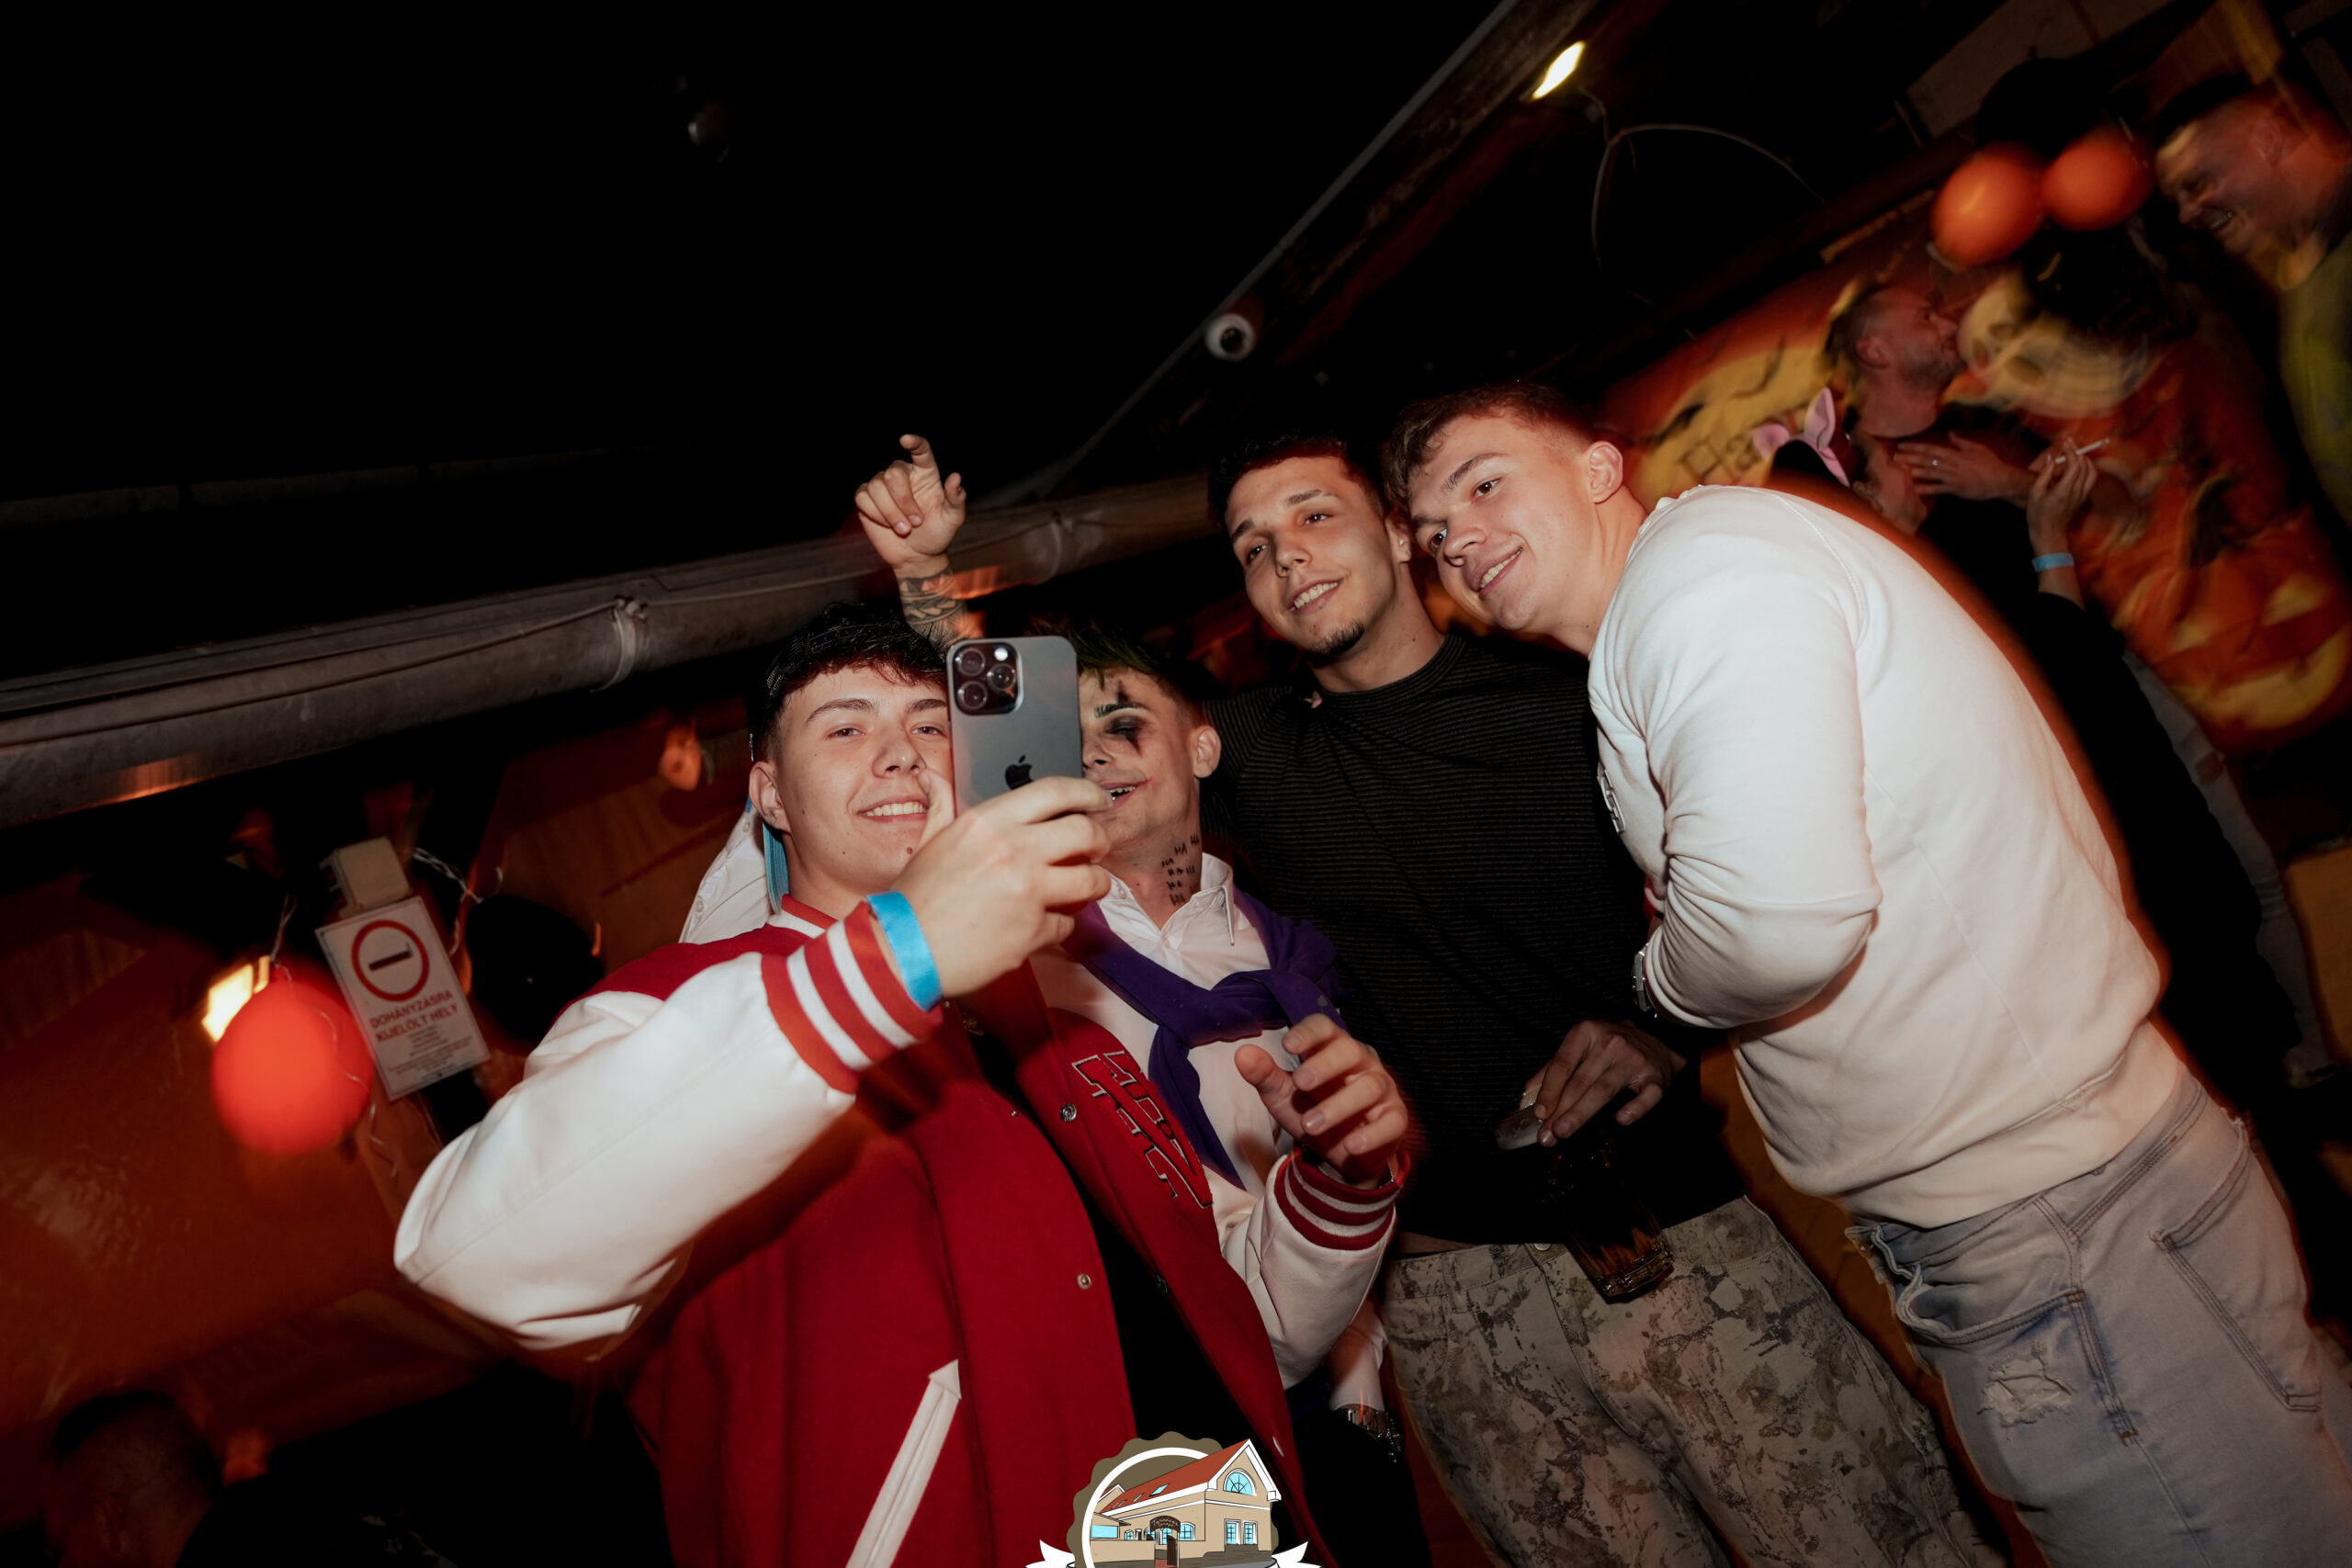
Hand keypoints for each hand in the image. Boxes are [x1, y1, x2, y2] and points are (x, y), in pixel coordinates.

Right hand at [854, 434, 967, 576]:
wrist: (917, 556)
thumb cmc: (937, 534)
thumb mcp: (952, 519)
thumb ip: (956, 499)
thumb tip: (956, 477)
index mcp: (926, 473)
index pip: (920, 451)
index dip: (914, 443)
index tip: (906, 440)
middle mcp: (903, 475)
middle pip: (893, 474)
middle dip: (903, 501)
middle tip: (916, 523)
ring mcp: (883, 485)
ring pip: (876, 486)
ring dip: (890, 512)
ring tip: (904, 529)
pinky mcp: (867, 498)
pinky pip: (863, 497)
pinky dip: (875, 514)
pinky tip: (886, 525)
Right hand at [891, 774, 1110, 996]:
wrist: (905, 952)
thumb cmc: (915, 899)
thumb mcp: (929, 843)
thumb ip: (942, 807)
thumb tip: (934, 778)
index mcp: (988, 822)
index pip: (1056, 791)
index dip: (1087, 793)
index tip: (1099, 801)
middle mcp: (1012, 850)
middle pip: (1086, 832)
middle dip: (1100, 840)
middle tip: (1097, 848)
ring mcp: (1027, 892)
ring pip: (1091, 880)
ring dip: (1094, 883)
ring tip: (1082, 887)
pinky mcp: (1034, 931)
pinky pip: (1069, 923)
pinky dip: (1061, 924)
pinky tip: (1043, 923)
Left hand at [1236, 1015, 1406, 1186]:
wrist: (1342, 1153)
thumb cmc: (1313, 1111)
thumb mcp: (1284, 1096)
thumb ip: (1265, 1076)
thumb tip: (1242, 1055)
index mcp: (1332, 1049)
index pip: (1325, 1028)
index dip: (1309, 1033)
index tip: (1288, 1045)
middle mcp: (1361, 1063)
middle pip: (1349, 1051)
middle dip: (1325, 1065)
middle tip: (1300, 1083)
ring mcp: (1382, 1090)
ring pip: (1369, 1088)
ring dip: (1338, 1107)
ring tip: (1310, 1126)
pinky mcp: (1395, 1119)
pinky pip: (1391, 1122)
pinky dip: (1371, 1135)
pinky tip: (1350, 1146)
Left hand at [1524, 1020, 1684, 1145]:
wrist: (1658, 1039)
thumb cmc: (1610, 1047)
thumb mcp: (1579, 1047)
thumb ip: (1552, 1070)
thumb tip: (1527, 1098)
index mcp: (1587, 1032)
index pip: (1562, 1063)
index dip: (1548, 1089)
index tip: (1539, 1113)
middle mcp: (1610, 1043)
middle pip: (1580, 1081)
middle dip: (1560, 1110)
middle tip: (1547, 1134)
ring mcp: (1634, 1059)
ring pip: (1604, 1089)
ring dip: (1581, 1113)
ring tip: (1564, 1132)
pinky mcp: (1656, 1077)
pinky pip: (1646, 1096)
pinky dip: (1635, 1108)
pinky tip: (1621, 1120)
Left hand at [1892, 434, 2030, 501]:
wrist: (2002, 480)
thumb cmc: (1990, 464)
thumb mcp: (1977, 448)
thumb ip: (1961, 442)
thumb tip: (1950, 432)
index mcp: (1956, 454)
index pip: (1932, 448)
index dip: (1916, 447)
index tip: (1902, 445)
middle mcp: (1953, 464)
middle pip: (1928, 459)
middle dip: (1910, 457)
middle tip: (1895, 456)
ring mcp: (1954, 476)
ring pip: (1932, 472)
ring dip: (1917, 470)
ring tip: (1903, 468)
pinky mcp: (1957, 489)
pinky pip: (1940, 488)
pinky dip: (1928, 488)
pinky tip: (1916, 489)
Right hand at [2025, 440, 2098, 552]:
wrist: (2048, 532)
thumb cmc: (2038, 514)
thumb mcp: (2035, 493)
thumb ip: (2045, 473)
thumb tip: (2052, 457)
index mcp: (2064, 490)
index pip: (2075, 465)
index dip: (2071, 451)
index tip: (2064, 444)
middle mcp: (2076, 492)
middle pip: (2085, 465)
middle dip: (2077, 452)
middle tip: (2069, 444)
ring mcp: (2082, 495)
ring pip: (2092, 472)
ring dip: (2085, 460)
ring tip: (2075, 453)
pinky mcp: (2083, 498)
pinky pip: (2091, 479)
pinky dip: (2087, 468)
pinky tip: (2078, 465)